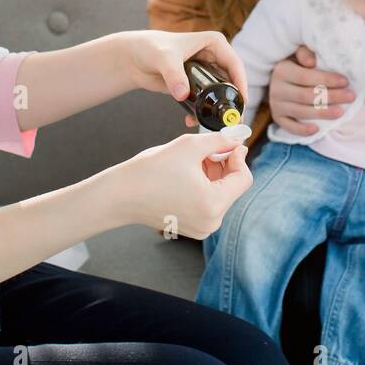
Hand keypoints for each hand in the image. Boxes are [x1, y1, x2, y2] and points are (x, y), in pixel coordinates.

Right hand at [107, 131, 253, 238]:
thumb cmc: (151, 171)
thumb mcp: (190, 146)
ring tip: (191, 163)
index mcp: (214, 204)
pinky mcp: (192, 228)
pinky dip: (203, 188)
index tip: (227, 144)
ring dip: (212, 176)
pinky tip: (185, 177)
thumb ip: (220, 140)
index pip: (244, 178)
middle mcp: (211, 222)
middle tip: (204, 150)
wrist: (121, 195)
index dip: (238, 157)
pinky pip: (208, 204)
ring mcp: (202, 228)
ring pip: (220, 194)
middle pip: (232, 187)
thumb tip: (240, 136)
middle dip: (223, 165)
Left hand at [118, 30, 247, 121]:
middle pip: (232, 81)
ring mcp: (206, 71)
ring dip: (216, 109)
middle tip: (231, 121)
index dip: (241, 84)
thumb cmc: (149, 48)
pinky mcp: (196, 84)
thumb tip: (183, 95)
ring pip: (219, 93)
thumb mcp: (164, 58)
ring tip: (211, 125)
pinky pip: (206, 100)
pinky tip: (191, 120)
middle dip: (231, 102)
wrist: (133, 58)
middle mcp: (214, 56)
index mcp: (214, 43)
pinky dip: (202, 111)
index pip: (234, 64)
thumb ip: (174, 75)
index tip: (241, 103)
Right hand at [267, 45, 356, 135]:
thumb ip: (305, 53)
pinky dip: (302, 130)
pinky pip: (289, 127)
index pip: (306, 77)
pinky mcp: (278, 118)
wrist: (280, 80)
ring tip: (341, 112)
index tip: (346, 81)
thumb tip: (311, 61)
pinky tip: (317, 129)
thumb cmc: (297, 65)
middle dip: (331, 97)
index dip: (327, 80)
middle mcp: (276, 89)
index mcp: (281, 70)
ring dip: (322, 113)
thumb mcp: (298, 54)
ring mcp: (276, 105)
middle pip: (306, 96)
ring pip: (301, 112)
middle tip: (351, 96)